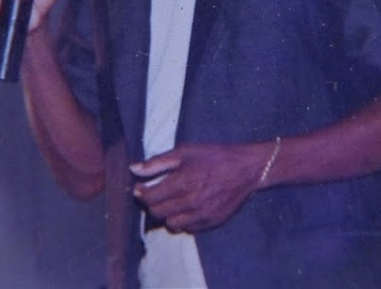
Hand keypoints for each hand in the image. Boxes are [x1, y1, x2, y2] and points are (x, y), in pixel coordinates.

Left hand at [130, 142, 269, 232]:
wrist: (246, 169)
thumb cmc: (214, 156)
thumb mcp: (184, 152)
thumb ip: (157, 162)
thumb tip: (133, 169)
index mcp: (182, 183)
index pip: (150, 197)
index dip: (141, 193)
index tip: (140, 188)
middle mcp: (190, 202)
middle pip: (158, 212)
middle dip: (152, 203)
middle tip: (155, 194)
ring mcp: (201, 215)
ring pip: (171, 224)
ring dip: (166, 214)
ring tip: (171, 202)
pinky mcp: (211, 222)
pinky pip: (188, 228)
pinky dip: (182, 220)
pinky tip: (186, 208)